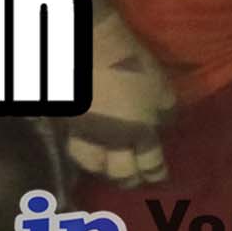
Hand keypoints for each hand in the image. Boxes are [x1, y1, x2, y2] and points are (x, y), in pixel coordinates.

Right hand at [66, 12, 181, 181]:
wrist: (91, 49)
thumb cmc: (133, 65)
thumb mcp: (162, 87)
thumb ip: (165, 111)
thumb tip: (163, 125)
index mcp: (140, 133)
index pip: (149, 163)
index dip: (155, 173)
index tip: (159, 179)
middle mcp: (111, 141)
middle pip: (119, 172)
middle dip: (129, 179)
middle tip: (132, 182)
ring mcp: (85, 134)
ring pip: (91, 165)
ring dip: (102, 172)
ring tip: (106, 171)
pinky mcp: (66, 124)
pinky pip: (73, 147)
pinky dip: (83, 155)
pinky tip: (86, 152)